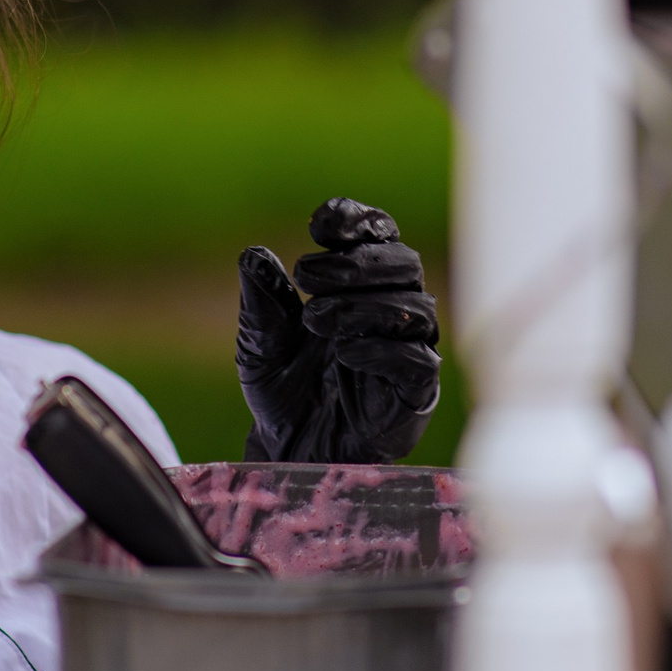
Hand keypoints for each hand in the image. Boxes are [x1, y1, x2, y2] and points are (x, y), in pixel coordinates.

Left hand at [237, 199, 441, 463]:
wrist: (286, 449)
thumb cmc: (282, 391)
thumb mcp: (259, 343)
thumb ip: (261, 301)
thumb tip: (252, 255)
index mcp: (361, 287)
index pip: (378, 236)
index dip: (357, 221)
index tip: (321, 223)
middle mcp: (391, 312)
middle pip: (403, 263)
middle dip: (357, 263)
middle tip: (308, 277)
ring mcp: (408, 351)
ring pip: (415, 308)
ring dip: (363, 306)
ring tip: (314, 319)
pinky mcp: (415, 393)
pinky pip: (418, 362)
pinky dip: (382, 350)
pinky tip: (344, 353)